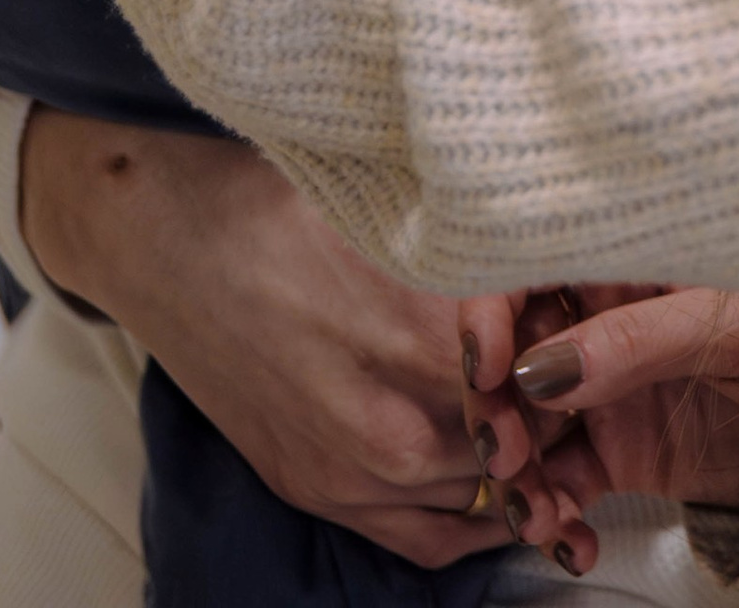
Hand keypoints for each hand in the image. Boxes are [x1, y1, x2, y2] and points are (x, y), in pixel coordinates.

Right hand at [20, 109, 568, 565]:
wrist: (162, 235)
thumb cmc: (271, 198)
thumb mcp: (384, 202)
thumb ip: (470, 243)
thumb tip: (551, 245)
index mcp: (410, 333)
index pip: (535, 375)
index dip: (566, 348)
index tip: (576, 320)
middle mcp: (381, 418)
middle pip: (515, 445)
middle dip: (551, 411)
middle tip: (571, 369)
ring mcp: (343, 466)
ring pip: (474, 498)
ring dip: (518, 465)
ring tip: (543, 418)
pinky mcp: (311, 487)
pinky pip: (420, 539)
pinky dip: (470, 521)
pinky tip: (499, 491)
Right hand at [460, 282, 738, 561]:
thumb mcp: (723, 324)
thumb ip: (633, 342)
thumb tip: (539, 369)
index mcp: (618, 266)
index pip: (527, 269)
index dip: (490, 309)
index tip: (485, 364)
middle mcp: (599, 325)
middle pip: (511, 354)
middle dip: (493, 406)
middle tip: (505, 453)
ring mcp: (605, 392)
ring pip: (526, 425)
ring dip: (517, 474)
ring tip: (538, 516)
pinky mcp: (619, 454)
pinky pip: (563, 484)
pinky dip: (554, 517)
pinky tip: (574, 542)